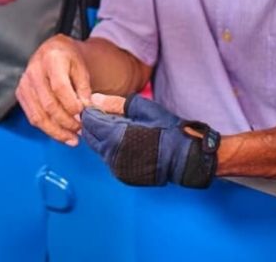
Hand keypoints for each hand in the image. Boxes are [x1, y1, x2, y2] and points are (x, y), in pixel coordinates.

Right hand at [16, 35, 92, 145]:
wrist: (52, 51)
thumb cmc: (68, 59)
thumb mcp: (82, 68)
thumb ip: (84, 89)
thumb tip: (86, 111)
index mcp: (52, 59)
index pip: (59, 87)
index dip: (72, 104)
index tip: (85, 114)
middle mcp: (34, 70)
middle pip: (48, 104)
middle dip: (67, 122)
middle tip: (81, 130)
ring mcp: (25, 83)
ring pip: (38, 115)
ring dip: (57, 131)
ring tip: (72, 139)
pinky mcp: (21, 94)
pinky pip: (32, 117)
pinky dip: (48, 129)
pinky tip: (61, 134)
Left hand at [81, 94, 218, 187]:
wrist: (186, 156)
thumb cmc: (167, 129)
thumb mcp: (141, 108)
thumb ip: (114, 103)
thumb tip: (94, 98)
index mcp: (114, 136)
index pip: (89, 122)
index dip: (90, 112)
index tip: (96, 106)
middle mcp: (112, 155)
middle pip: (90, 137)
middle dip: (93, 125)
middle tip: (104, 115)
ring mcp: (117, 168)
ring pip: (99, 149)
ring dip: (102, 138)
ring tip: (118, 128)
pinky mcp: (123, 176)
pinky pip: (109, 160)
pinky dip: (111, 149)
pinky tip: (124, 142)